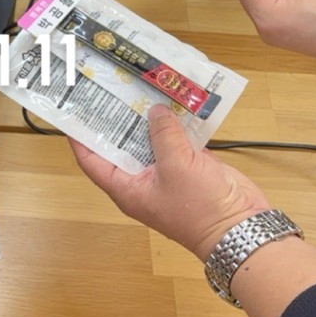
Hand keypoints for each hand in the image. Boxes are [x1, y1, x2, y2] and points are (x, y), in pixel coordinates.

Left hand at [71, 105, 270, 260]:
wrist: (242, 228)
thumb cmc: (201, 208)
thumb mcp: (176, 165)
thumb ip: (163, 135)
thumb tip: (154, 112)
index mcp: (127, 188)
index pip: (92, 161)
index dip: (80, 138)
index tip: (73, 113)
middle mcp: (142, 180)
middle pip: (121, 145)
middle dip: (117, 119)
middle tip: (110, 90)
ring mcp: (166, 172)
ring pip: (150, 140)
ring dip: (149, 118)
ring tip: (140, 88)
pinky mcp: (189, 166)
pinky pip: (176, 140)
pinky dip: (175, 123)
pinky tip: (174, 100)